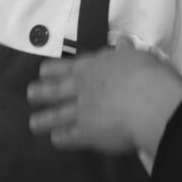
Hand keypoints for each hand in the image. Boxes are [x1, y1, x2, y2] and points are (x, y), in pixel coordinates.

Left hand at [27, 46, 181, 155]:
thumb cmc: (148, 75)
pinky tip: (56, 139)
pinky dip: (60, 138)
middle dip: (40, 92)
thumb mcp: (138, 57)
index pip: (66, 67)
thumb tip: (123, 42)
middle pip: (53, 90)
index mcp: (93, 67)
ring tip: (34, 123)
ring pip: (55, 115)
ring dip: (43, 119)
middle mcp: (81, 87)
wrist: (150, 103)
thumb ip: (126, 52)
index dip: (53, 70)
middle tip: (31, 94)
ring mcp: (81, 111)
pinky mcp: (86, 133)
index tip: (43, 72)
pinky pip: (67, 136)